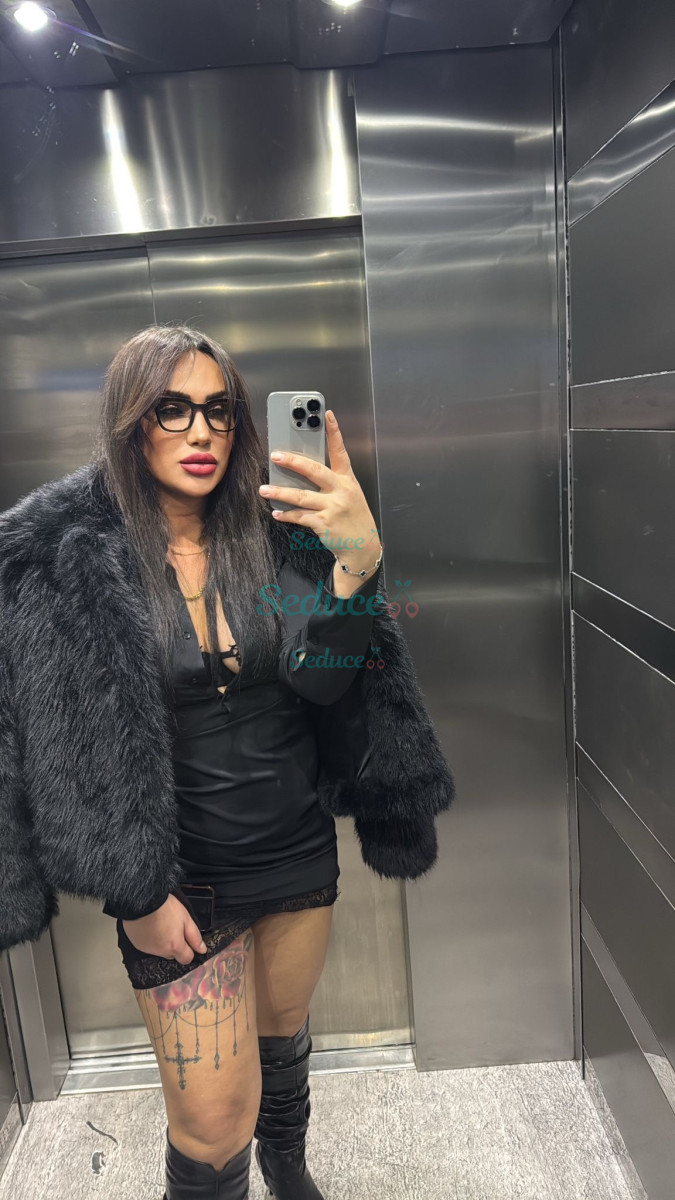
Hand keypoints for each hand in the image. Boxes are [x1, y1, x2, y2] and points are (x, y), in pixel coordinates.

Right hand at [122, 894, 207, 963]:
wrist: (142, 901)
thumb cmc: (165, 907)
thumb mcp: (186, 918)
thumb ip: (195, 937)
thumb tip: (202, 949)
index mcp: (175, 946)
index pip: (186, 959)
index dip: (189, 950)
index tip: (187, 941)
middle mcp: (161, 952)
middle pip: (172, 955)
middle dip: (175, 945)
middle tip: (173, 929)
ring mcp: (148, 949)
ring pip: (160, 951)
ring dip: (162, 942)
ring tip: (161, 925)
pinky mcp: (137, 944)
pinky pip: (148, 946)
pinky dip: (150, 940)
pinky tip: (150, 927)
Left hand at [260, 409, 381, 573]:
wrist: (363, 547)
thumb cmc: (353, 518)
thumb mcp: (349, 495)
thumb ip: (331, 482)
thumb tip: (302, 472)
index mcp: (347, 480)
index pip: (340, 452)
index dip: (334, 432)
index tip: (327, 415)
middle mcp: (341, 491)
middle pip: (314, 471)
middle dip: (293, 461)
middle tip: (275, 456)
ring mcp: (332, 507)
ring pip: (301, 496)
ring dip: (280, 492)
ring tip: (264, 489)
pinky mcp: (323, 523)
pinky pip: (299, 516)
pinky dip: (286, 515)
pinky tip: (276, 512)